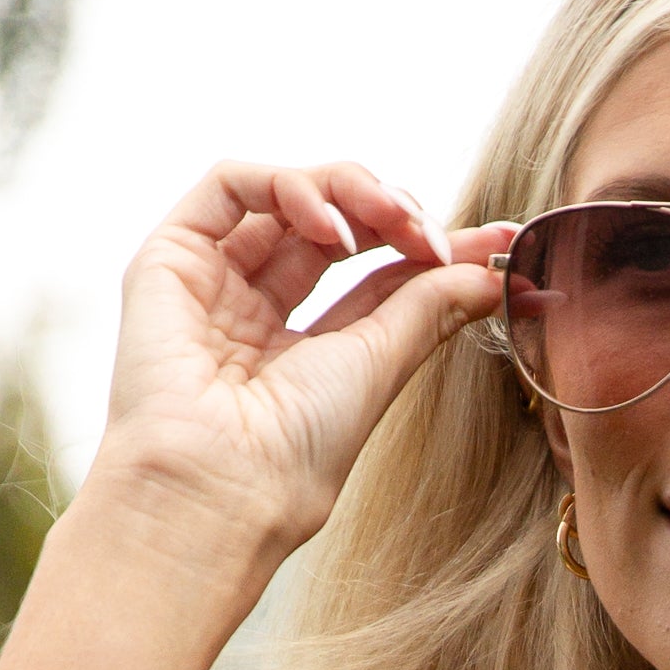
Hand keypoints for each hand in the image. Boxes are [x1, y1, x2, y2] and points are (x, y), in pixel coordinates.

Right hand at [84, 158, 517, 585]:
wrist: (223, 485)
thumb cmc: (295, 453)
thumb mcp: (379, 365)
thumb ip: (428, 309)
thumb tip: (490, 272)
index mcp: (300, 350)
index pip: (375, 276)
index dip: (433, 248)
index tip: (499, 242)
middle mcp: (252, 310)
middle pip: (335, 225)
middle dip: (395, 212)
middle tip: (433, 237)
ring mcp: (210, 282)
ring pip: (287, 193)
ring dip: (352, 191)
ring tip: (390, 223)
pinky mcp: (170, 257)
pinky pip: (231, 184)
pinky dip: (291, 185)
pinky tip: (332, 227)